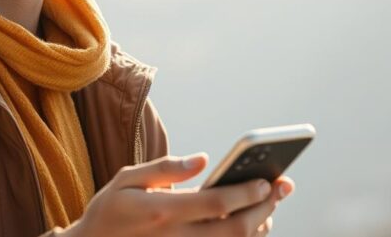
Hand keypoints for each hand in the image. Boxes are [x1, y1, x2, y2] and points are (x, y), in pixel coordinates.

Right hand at [61, 153, 294, 236]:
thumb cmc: (110, 212)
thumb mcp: (127, 180)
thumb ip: (165, 168)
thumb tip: (202, 159)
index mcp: (163, 212)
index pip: (216, 203)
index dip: (246, 193)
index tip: (266, 181)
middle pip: (234, 229)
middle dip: (264, 209)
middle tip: (280, 189)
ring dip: (258, 228)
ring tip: (269, 207)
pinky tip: (251, 227)